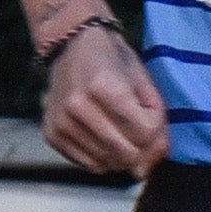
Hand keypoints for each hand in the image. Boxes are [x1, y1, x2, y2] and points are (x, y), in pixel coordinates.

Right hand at [40, 23, 168, 177]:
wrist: (70, 46)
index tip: (153, 115)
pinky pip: (90, 165)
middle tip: (144, 134)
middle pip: (127, 152)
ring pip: (109, 163)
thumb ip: (155, 117)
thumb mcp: (141, 78)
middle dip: (145, 148)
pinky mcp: (52, 135)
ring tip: (124, 134)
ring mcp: (61, 123)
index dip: (158, 128)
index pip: (145, 131)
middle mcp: (77, 107)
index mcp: (102, 86)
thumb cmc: (112, 60)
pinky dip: (106, 159)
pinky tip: (107, 140)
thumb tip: (152, 162)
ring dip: (125, 156)